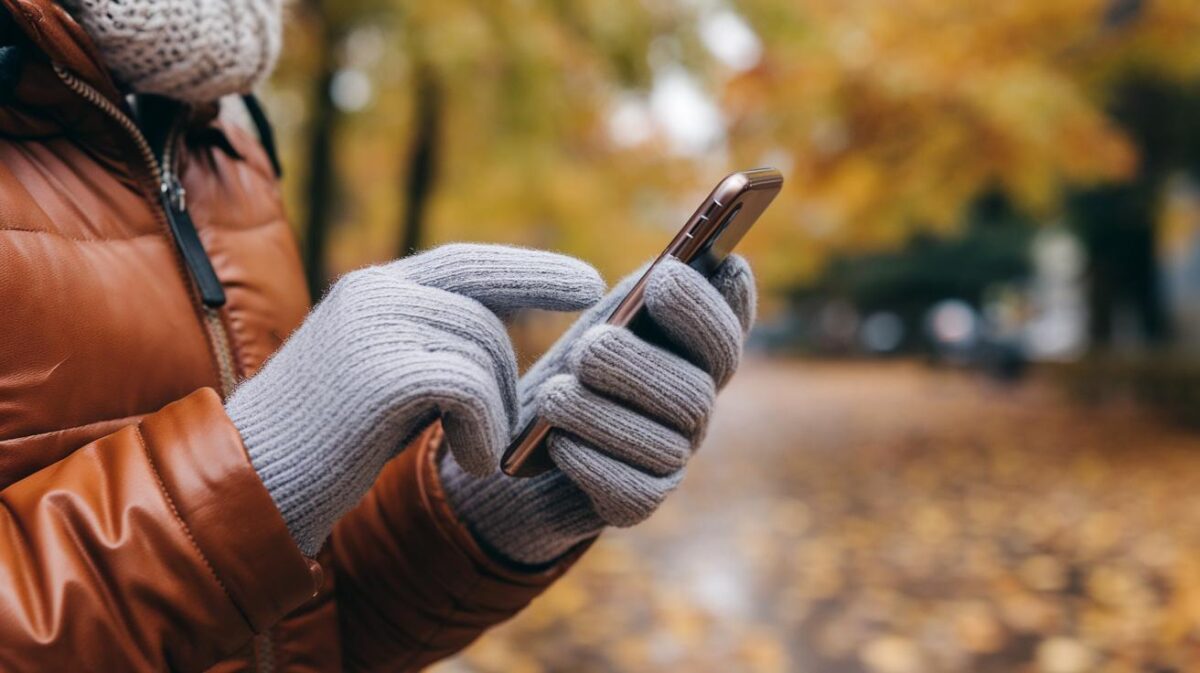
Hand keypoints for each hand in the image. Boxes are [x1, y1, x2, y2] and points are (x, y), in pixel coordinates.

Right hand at [226, 244, 604, 555]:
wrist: (252, 484)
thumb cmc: (321, 443)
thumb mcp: (376, 376)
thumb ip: (425, 343)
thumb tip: (493, 340)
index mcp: (372, 288)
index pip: (469, 263)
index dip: (531, 270)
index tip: (589, 282)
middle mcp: (374, 294)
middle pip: (485, 319)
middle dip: (508, 379)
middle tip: (495, 434)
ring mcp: (376, 327)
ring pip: (484, 354)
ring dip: (496, 414)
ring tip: (474, 453)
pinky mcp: (383, 372)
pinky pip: (473, 389)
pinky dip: (486, 431)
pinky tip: (471, 462)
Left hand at [442, 256, 754, 564]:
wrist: (523, 453)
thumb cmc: (570, 372)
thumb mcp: (598, 324)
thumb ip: (637, 298)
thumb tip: (674, 268)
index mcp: (691, 358)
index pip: (725, 333)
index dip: (708, 307)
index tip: (667, 276)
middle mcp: (694, 411)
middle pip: (695, 394)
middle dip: (638, 367)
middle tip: (590, 347)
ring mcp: (670, 460)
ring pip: (662, 445)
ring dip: (599, 415)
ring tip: (553, 396)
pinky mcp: (638, 503)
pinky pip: (630, 490)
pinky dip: (591, 462)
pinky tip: (559, 443)